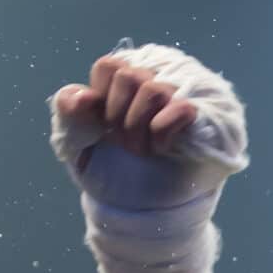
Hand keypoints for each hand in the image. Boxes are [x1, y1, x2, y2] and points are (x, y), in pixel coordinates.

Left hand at [51, 51, 203, 162]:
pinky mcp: (202, 116)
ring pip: (153, 91)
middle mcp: (155, 78)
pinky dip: (161, 134)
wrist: (142, 206)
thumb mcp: (78, 142)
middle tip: (124, 143)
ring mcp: (181, 95)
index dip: (102, 100)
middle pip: (128, 76)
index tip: (105, 127)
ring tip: (143, 150)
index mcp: (125, 80)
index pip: (109, 66)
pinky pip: (180, 108)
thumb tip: (83, 96)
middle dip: (118, 118)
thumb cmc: (111, 169)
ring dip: (138, 129)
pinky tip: (161, 148)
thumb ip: (69, 112)